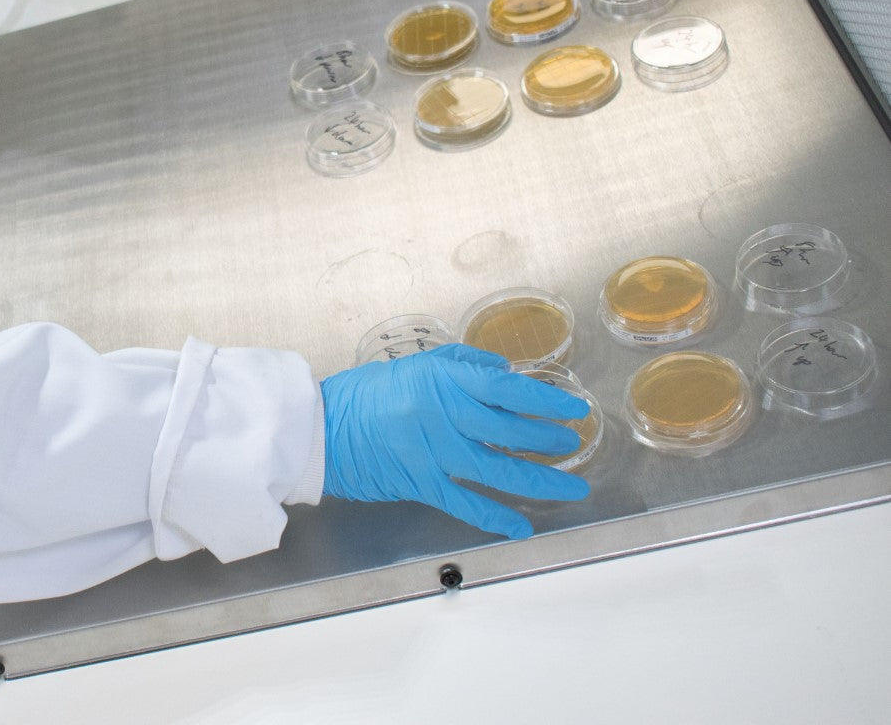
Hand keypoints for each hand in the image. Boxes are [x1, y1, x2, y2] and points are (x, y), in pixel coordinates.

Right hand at [321, 343, 590, 538]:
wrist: (320, 430)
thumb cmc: (364, 394)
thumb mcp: (414, 364)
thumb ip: (460, 365)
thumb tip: (505, 372)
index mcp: (442, 381)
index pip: (507, 389)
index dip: (545, 401)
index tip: (570, 408)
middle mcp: (443, 415)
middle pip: (511, 431)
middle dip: (548, 439)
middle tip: (571, 443)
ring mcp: (433, 453)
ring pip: (499, 470)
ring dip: (539, 480)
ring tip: (570, 485)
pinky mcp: (421, 483)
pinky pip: (466, 503)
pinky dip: (495, 517)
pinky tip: (521, 525)